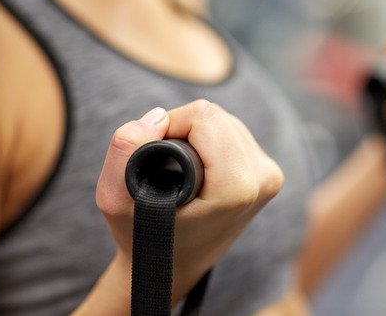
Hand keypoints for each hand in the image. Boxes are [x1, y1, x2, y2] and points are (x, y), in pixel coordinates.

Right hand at [94, 100, 283, 302]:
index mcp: (237, 187)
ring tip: (179, 168)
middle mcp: (263, 179)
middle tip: (163, 163)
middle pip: (216, 116)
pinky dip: (210, 140)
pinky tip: (197, 165)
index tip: (152, 153)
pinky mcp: (270, 174)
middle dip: (182, 128)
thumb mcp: (114, 199)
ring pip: (225, 121)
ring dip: (196, 133)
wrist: (170, 269)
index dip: (169, 125)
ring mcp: (270, 177)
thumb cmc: (142, 237)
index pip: (203, 117)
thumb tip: (157, 116)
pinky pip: (234, 133)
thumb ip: (125, 151)